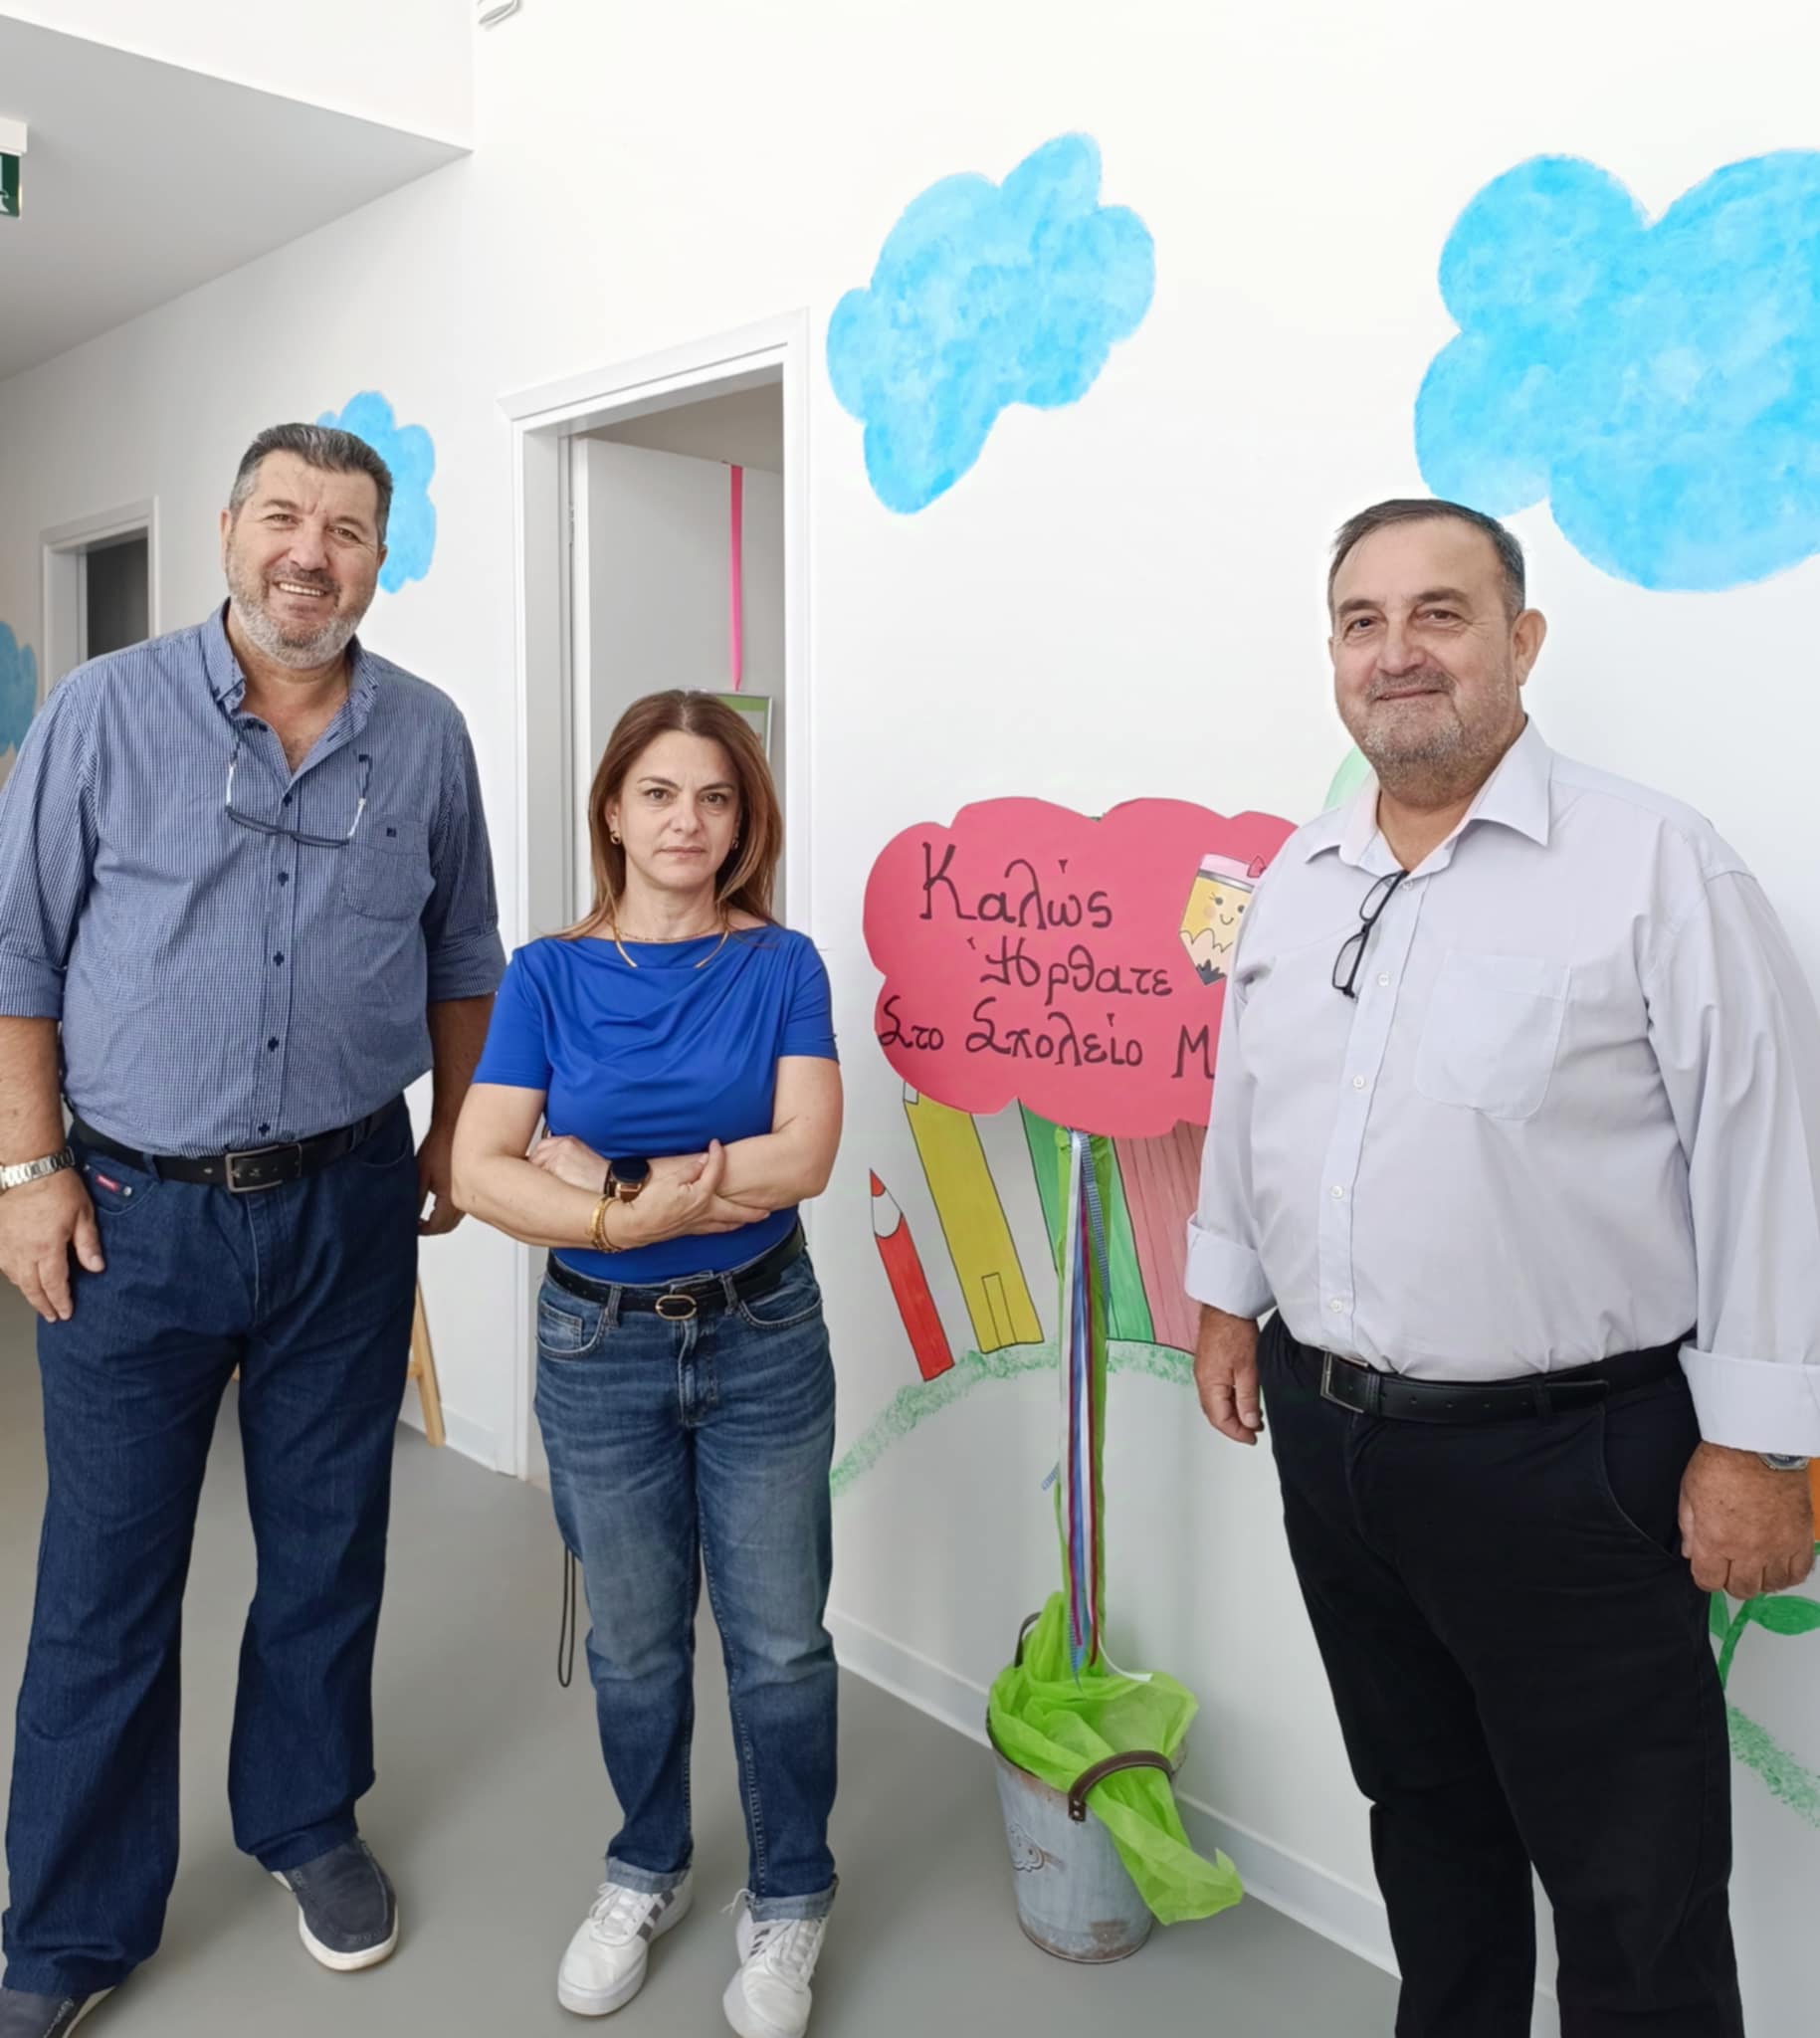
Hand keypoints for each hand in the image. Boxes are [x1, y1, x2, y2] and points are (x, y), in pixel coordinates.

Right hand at [0, 1169, 103, 1322]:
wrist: (28, 1168)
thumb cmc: (58, 1188)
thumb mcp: (83, 1215)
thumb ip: (88, 1245)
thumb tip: (96, 1268)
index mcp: (47, 1249)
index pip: (54, 1285)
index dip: (60, 1302)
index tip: (66, 1313)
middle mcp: (23, 1252)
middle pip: (31, 1287)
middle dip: (43, 1304)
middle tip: (52, 1316)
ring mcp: (6, 1245)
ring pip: (15, 1278)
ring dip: (27, 1292)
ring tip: (38, 1300)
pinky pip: (2, 1264)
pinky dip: (12, 1275)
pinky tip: (19, 1277)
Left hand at [417, 1121, 464, 1235]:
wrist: (456, 1126)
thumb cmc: (439, 1145)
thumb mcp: (420, 1174)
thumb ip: (416, 1199)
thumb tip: (409, 1216)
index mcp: (451, 1198)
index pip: (436, 1226)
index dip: (422, 1229)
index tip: (412, 1226)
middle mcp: (464, 1198)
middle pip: (448, 1226)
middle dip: (432, 1227)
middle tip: (417, 1223)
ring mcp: (470, 1191)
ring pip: (455, 1217)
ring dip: (441, 1219)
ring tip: (426, 1213)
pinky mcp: (471, 1185)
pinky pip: (461, 1206)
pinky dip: (449, 1210)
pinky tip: (439, 1200)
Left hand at [529, 1133, 609, 1193]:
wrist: (611, 1184)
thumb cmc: (600, 1177)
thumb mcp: (582, 1158)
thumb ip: (563, 1158)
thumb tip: (544, 1169)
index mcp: (569, 1141)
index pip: (541, 1147)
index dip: (537, 1160)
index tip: (537, 1170)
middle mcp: (562, 1145)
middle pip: (535, 1157)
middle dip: (536, 1171)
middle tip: (540, 1184)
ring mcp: (558, 1155)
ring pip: (536, 1169)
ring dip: (540, 1180)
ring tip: (550, 1190)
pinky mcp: (556, 1167)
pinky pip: (540, 1179)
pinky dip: (544, 1187)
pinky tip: (553, 1193)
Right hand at [609, 1142, 767, 1244]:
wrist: (635, 1224)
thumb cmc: (650, 1203)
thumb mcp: (671, 1180)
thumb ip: (691, 1169)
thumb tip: (704, 1159)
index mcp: (703, 1196)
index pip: (716, 1171)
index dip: (717, 1155)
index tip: (716, 1144)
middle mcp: (706, 1212)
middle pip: (737, 1211)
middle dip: (754, 1209)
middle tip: (768, 1208)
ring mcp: (699, 1224)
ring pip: (728, 1224)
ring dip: (743, 1220)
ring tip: (754, 1219)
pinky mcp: (690, 1230)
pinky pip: (715, 1230)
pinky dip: (726, 1227)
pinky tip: (726, 1226)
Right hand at [1194, 1305, 1262, 1443]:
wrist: (1226, 1307)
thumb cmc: (1235, 1331)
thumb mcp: (1248, 1370)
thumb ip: (1247, 1399)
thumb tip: (1248, 1422)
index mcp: (1209, 1384)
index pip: (1220, 1420)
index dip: (1237, 1433)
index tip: (1252, 1438)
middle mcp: (1203, 1380)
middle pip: (1215, 1414)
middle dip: (1234, 1426)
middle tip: (1253, 1431)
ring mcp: (1204, 1372)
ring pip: (1215, 1403)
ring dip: (1232, 1413)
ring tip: (1252, 1417)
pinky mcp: (1209, 1364)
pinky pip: (1215, 1391)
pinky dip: (1228, 1400)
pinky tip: (1242, 1398)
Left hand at [1679, 1442, 1815, 1598]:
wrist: (1760, 1444)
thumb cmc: (1721, 1463)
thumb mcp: (1689, 1492)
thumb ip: (1689, 1527)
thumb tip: (1691, 1552)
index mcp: (1715, 1541)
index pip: (1708, 1581)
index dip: (1706, 1576)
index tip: (1708, 1566)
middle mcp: (1747, 1551)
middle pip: (1741, 1588)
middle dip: (1732, 1580)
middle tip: (1732, 1564)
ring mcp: (1778, 1547)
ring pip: (1772, 1585)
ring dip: (1761, 1578)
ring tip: (1756, 1562)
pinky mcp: (1801, 1538)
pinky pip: (1800, 1572)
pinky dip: (1788, 1573)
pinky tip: (1779, 1563)